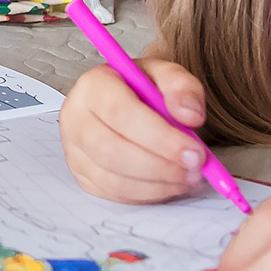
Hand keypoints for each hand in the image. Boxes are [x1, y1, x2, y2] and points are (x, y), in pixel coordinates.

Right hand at [60, 59, 213, 203]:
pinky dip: (148, 194)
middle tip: (195, 168)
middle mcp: (75, 118)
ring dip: (157, 184)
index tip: (194, 151)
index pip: (120, 113)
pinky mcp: (83, 177)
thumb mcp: (168, 76)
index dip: (160, 137)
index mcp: (93, 85)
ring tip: (187, 176)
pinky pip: (115, 194)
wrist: (130, 103)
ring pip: (112, 179)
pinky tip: (169, 183)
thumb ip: (183, 87)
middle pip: (111, 151)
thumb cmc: (145, 90)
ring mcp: (75, 151)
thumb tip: (190, 116)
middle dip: (160, 166)